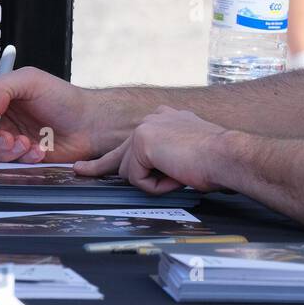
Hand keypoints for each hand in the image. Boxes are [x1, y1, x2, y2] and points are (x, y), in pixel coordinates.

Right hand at [0, 66, 100, 162]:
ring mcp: (5, 135)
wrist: (89, 125)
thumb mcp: (32, 80)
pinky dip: (20, 158)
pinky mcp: (16, 154)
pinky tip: (38, 150)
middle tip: (10, 138)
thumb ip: (1, 88)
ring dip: (4, 151)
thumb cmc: (64, 98)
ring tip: (27, 144)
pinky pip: (3, 163)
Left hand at [74, 107, 229, 193]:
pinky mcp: (142, 143)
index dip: (115, 156)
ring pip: (128, 171)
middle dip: (98, 166)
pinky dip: (156, 186)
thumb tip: (163, 171)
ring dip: (152, 182)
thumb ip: (170, 155)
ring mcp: (145, 129)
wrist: (226, 155)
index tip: (91, 162)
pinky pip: (137, 179)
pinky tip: (176, 175)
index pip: (134, 141)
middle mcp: (154, 119)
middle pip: (120, 155)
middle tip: (78, 170)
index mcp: (166, 118)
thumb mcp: (190, 153)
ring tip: (179, 175)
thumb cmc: (217, 160)